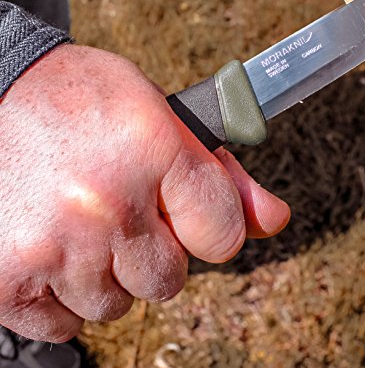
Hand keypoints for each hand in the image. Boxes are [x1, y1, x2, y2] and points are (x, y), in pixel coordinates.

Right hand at [0, 45, 289, 341]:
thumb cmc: (87, 100)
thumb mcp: (164, 115)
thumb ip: (225, 175)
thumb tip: (277, 220)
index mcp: (155, 150)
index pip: (224, 234)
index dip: (212, 227)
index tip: (191, 216)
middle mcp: (108, 202)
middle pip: (171, 280)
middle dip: (158, 252)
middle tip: (127, 211)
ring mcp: (55, 245)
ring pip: (118, 304)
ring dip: (111, 273)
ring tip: (86, 223)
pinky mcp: (9, 278)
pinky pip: (67, 324)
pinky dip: (67, 295)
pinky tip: (57, 247)